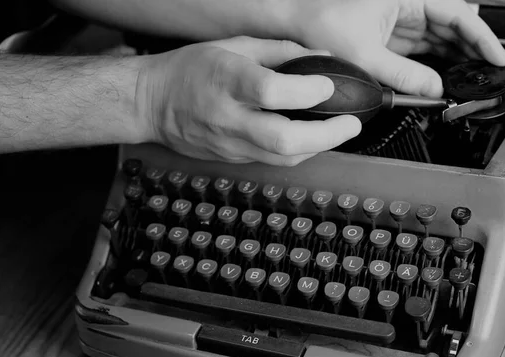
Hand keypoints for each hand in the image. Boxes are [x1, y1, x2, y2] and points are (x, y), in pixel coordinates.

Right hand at [138, 36, 360, 165]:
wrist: (153, 104)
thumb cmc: (190, 70)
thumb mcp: (234, 46)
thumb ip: (281, 52)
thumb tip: (321, 58)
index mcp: (225, 81)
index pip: (270, 92)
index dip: (305, 91)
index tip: (328, 84)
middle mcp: (227, 117)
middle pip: (282, 139)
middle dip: (327, 135)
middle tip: (351, 124)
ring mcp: (229, 144)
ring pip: (283, 158)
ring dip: (319, 147)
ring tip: (340, 132)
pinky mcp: (232, 159)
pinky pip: (274, 161)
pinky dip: (300, 151)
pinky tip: (313, 139)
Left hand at [288, 0, 504, 96]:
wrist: (294, 26)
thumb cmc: (321, 23)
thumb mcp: (366, 54)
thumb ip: (402, 75)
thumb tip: (433, 89)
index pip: (458, 15)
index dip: (482, 38)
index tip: (497, 58)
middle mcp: (409, 5)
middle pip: (454, 27)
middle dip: (474, 51)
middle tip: (491, 76)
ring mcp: (401, 22)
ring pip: (441, 39)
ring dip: (458, 59)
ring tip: (475, 81)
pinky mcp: (392, 38)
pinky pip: (424, 50)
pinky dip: (437, 64)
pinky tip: (448, 78)